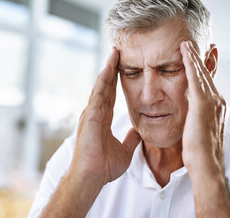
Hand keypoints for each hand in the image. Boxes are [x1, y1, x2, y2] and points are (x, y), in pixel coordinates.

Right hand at [71, 48, 140, 184]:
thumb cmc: (103, 167)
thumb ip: (131, 139)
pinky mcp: (90, 117)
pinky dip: (103, 81)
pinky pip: (98, 95)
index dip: (116, 80)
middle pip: (105, 86)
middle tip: (118, 51)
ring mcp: (91, 113)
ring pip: (100, 86)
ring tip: (114, 53)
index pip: (111, 94)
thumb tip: (139, 132)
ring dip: (107, 69)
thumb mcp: (125, 150)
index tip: (123, 66)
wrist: (91, 178)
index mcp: (103, 119)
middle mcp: (95, 113)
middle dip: (112, 68)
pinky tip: (108, 69)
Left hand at [180, 41, 225, 173]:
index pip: (208, 84)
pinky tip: (184, 50)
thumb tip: (192, 119)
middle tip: (194, 43)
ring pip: (201, 73)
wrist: (206, 165)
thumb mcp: (199, 132)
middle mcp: (218, 101)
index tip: (197, 59)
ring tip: (186, 43)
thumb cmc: (200, 154)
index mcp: (217, 108)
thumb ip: (198, 121)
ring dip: (193, 57)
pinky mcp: (203, 103)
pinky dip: (190, 62)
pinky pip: (195, 77)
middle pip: (207, 75)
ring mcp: (212, 101)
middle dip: (200, 59)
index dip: (202, 71)